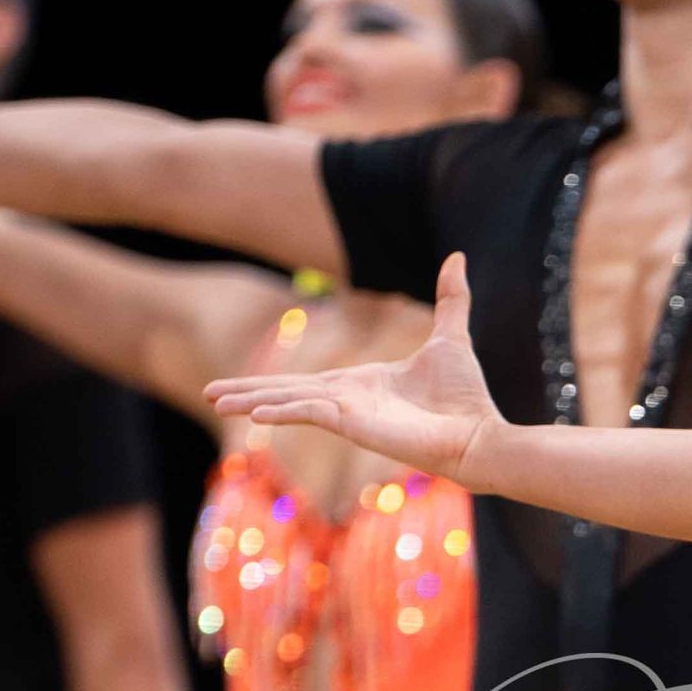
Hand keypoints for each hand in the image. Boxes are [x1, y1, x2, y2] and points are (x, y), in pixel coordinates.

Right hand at [208, 253, 502, 484]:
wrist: (481, 434)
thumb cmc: (466, 396)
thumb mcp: (452, 336)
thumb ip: (450, 298)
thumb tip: (457, 256)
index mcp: (362, 383)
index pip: (306, 381)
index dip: (273, 382)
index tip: (242, 389)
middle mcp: (349, 401)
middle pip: (287, 393)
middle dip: (247, 392)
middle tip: (210, 394)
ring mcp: (350, 416)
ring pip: (291, 404)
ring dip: (254, 402)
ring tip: (217, 402)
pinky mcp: (357, 427)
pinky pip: (313, 414)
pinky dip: (285, 412)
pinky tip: (258, 414)